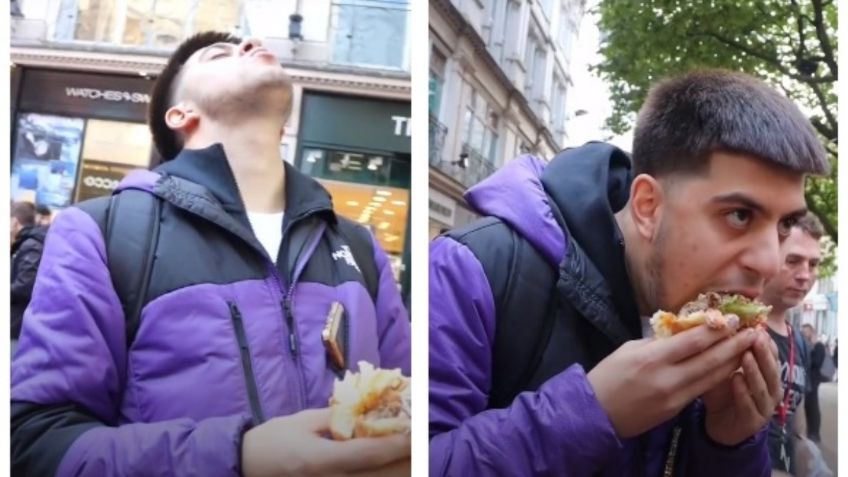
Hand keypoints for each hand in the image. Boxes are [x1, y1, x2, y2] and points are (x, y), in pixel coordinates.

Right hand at [241, 408, 410, 476]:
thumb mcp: (304, 421)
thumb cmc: (273, 440)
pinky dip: (377, 474)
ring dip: (395, 469)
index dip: (398, 444)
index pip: (370, 454)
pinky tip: (387, 465)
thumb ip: (337, 418)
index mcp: (322, 460)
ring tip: (410, 454)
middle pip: (380, 476)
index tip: (417, 431)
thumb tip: (368, 411)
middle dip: (405, 461)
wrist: (245, 467)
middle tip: (421, 442)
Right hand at [587, 326, 757, 437]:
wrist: (596, 413)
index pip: (693, 340)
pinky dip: (718, 377)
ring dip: (733, 361)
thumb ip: (657, 342)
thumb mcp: (628, 349)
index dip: (717, 329)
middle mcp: (668, 377)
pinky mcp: (676, 410)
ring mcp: (674, 396)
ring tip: (748, 348)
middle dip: (734, 344)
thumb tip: (682, 332)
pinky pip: (703, 389)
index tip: (734, 318)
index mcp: (652, 357)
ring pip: (712, 376)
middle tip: (753, 331)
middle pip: (710, 359)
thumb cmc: (608, 376)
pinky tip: (729, 367)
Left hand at [703, 329, 780, 445]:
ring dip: (755, 371)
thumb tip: (721, 325)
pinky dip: (743, 392)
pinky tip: (736, 380)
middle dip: (764, 353)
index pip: (772, 356)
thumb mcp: (722, 369)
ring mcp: (765, 407)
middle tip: (755, 337)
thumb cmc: (722, 392)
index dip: (767, 342)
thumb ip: (726, 353)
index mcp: (767, 375)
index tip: (757, 327)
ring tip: (745, 356)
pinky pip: (750, 405)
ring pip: (764, 387)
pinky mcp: (754, 422)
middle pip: (772, 370)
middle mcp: (771, 390)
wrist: (719, 424)